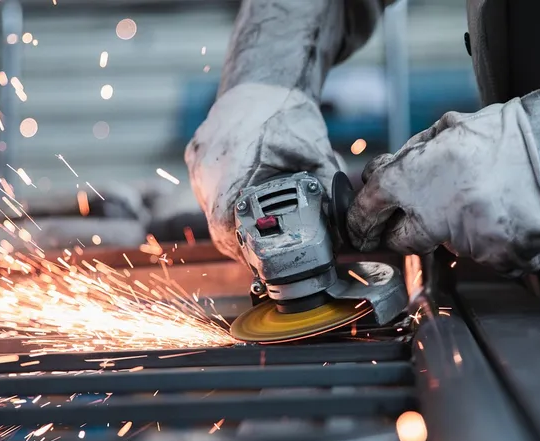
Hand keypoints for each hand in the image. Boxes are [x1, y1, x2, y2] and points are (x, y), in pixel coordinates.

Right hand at [185, 83, 343, 261]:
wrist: (263, 81)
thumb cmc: (287, 114)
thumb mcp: (315, 154)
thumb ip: (328, 192)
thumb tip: (344, 230)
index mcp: (234, 166)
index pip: (225, 226)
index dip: (240, 248)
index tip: (258, 259)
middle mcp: (208, 165)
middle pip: (215, 222)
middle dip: (239, 241)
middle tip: (262, 252)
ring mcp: (198, 160)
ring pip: (209, 208)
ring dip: (230, 223)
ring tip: (254, 231)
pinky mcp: (195, 155)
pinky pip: (205, 190)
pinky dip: (223, 201)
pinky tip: (242, 204)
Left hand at [347, 99, 539, 276]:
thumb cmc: (505, 138)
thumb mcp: (446, 130)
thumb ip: (408, 158)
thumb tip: (379, 176)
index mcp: (414, 177)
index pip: (368, 209)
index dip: (360, 221)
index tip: (359, 229)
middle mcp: (433, 214)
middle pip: (400, 240)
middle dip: (407, 230)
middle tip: (430, 212)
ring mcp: (465, 242)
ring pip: (446, 246)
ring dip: (458, 230)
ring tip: (487, 200)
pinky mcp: (495, 261)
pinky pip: (483, 257)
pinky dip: (490, 242)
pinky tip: (505, 216)